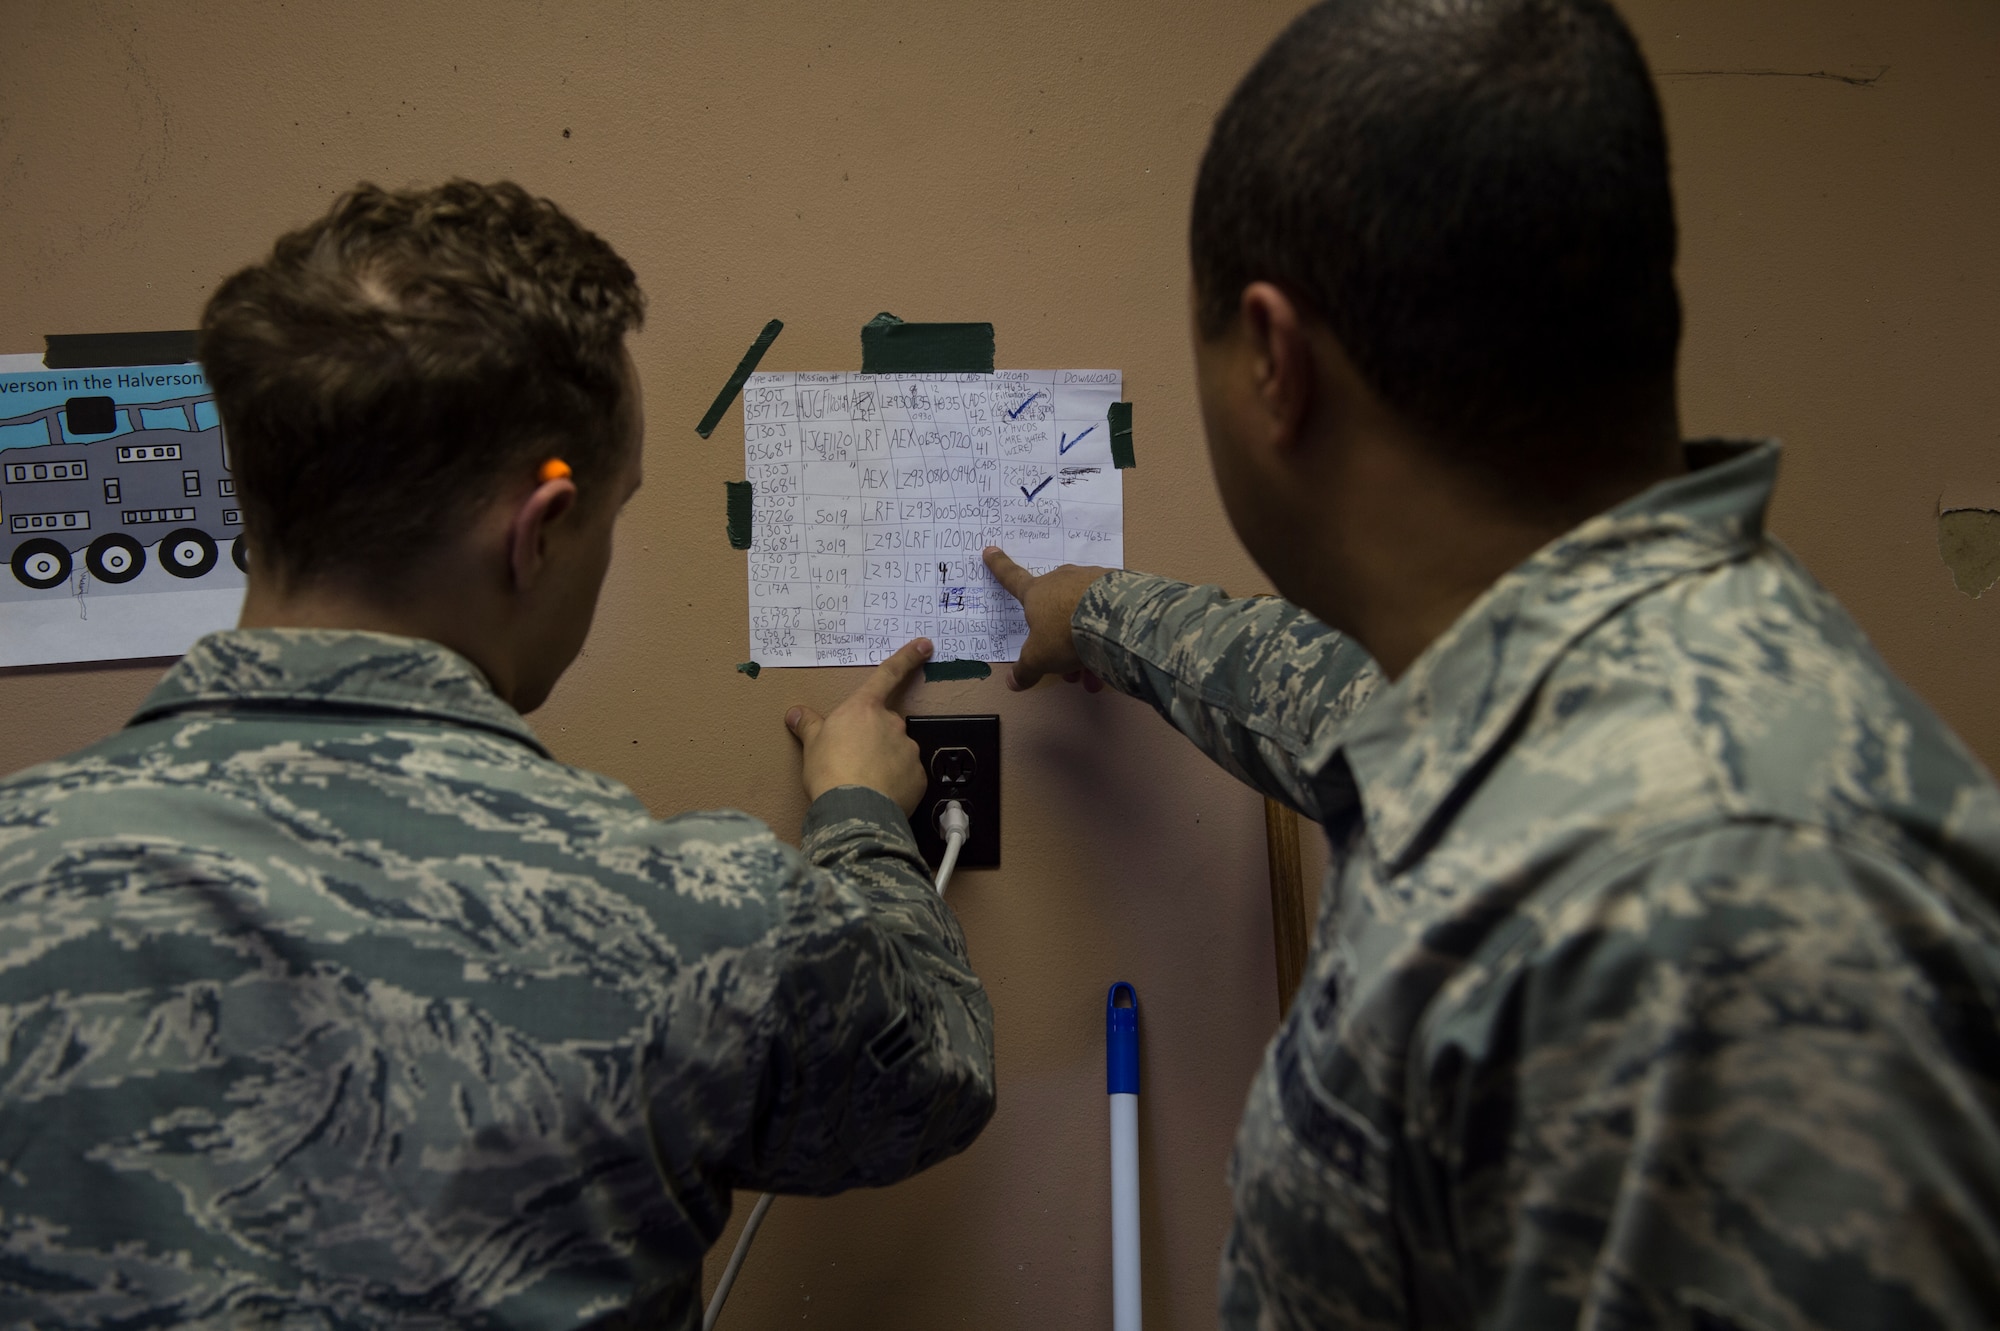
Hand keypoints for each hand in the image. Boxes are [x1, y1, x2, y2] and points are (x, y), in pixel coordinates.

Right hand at [786, 637, 932, 813]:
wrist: (854, 810)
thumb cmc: (829, 772)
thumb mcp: (812, 745)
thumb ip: (808, 725)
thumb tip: (795, 713)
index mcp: (864, 708)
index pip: (888, 675)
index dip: (907, 657)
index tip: (924, 644)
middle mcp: (892, 723)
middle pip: (886, 724)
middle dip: (874, 738)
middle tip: (854, 760)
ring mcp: (908, 749)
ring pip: (898, 750)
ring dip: (885, 760)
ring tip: (865, 781)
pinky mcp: (918, 776)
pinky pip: (907, 774)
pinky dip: (896, 781)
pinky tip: (880, 793)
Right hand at [981, 547, 1112, 691]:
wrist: (1113, 618)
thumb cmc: (1064, 633)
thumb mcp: (1039, 658)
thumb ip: (1025, 670)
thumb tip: (1012, 683)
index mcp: (1037, 593)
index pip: (1012, 578)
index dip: (999, 566)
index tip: (990, 550)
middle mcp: (1062, 580)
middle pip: (1054, 609)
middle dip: (1058, 637)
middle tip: (1066, 665)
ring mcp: (1091, 580)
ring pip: (1082, 615)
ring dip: (1085, 644)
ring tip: (1094, 672)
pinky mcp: (1118, 586)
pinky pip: (1105, 613)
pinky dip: (1105, 636)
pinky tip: (1112, 659)